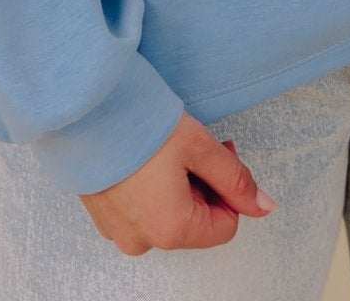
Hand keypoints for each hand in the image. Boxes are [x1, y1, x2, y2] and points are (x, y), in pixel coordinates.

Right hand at [78, 120, 275, 254]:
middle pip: (196, 222)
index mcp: (172, 229)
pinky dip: (149, 189)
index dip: (227, 189)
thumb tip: (263, 206)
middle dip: (201, 186)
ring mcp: (119, 232)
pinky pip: (141, 212)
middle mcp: (144, 240)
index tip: (215, 155)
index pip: (226, 226)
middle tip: (191, 147)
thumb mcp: (200, 146)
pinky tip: (142, 160)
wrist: (85, 110)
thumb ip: (236, 179)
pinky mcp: (103, 218)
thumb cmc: (139, 124)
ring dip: (175, 187)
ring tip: (162, 151)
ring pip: (168, 216)